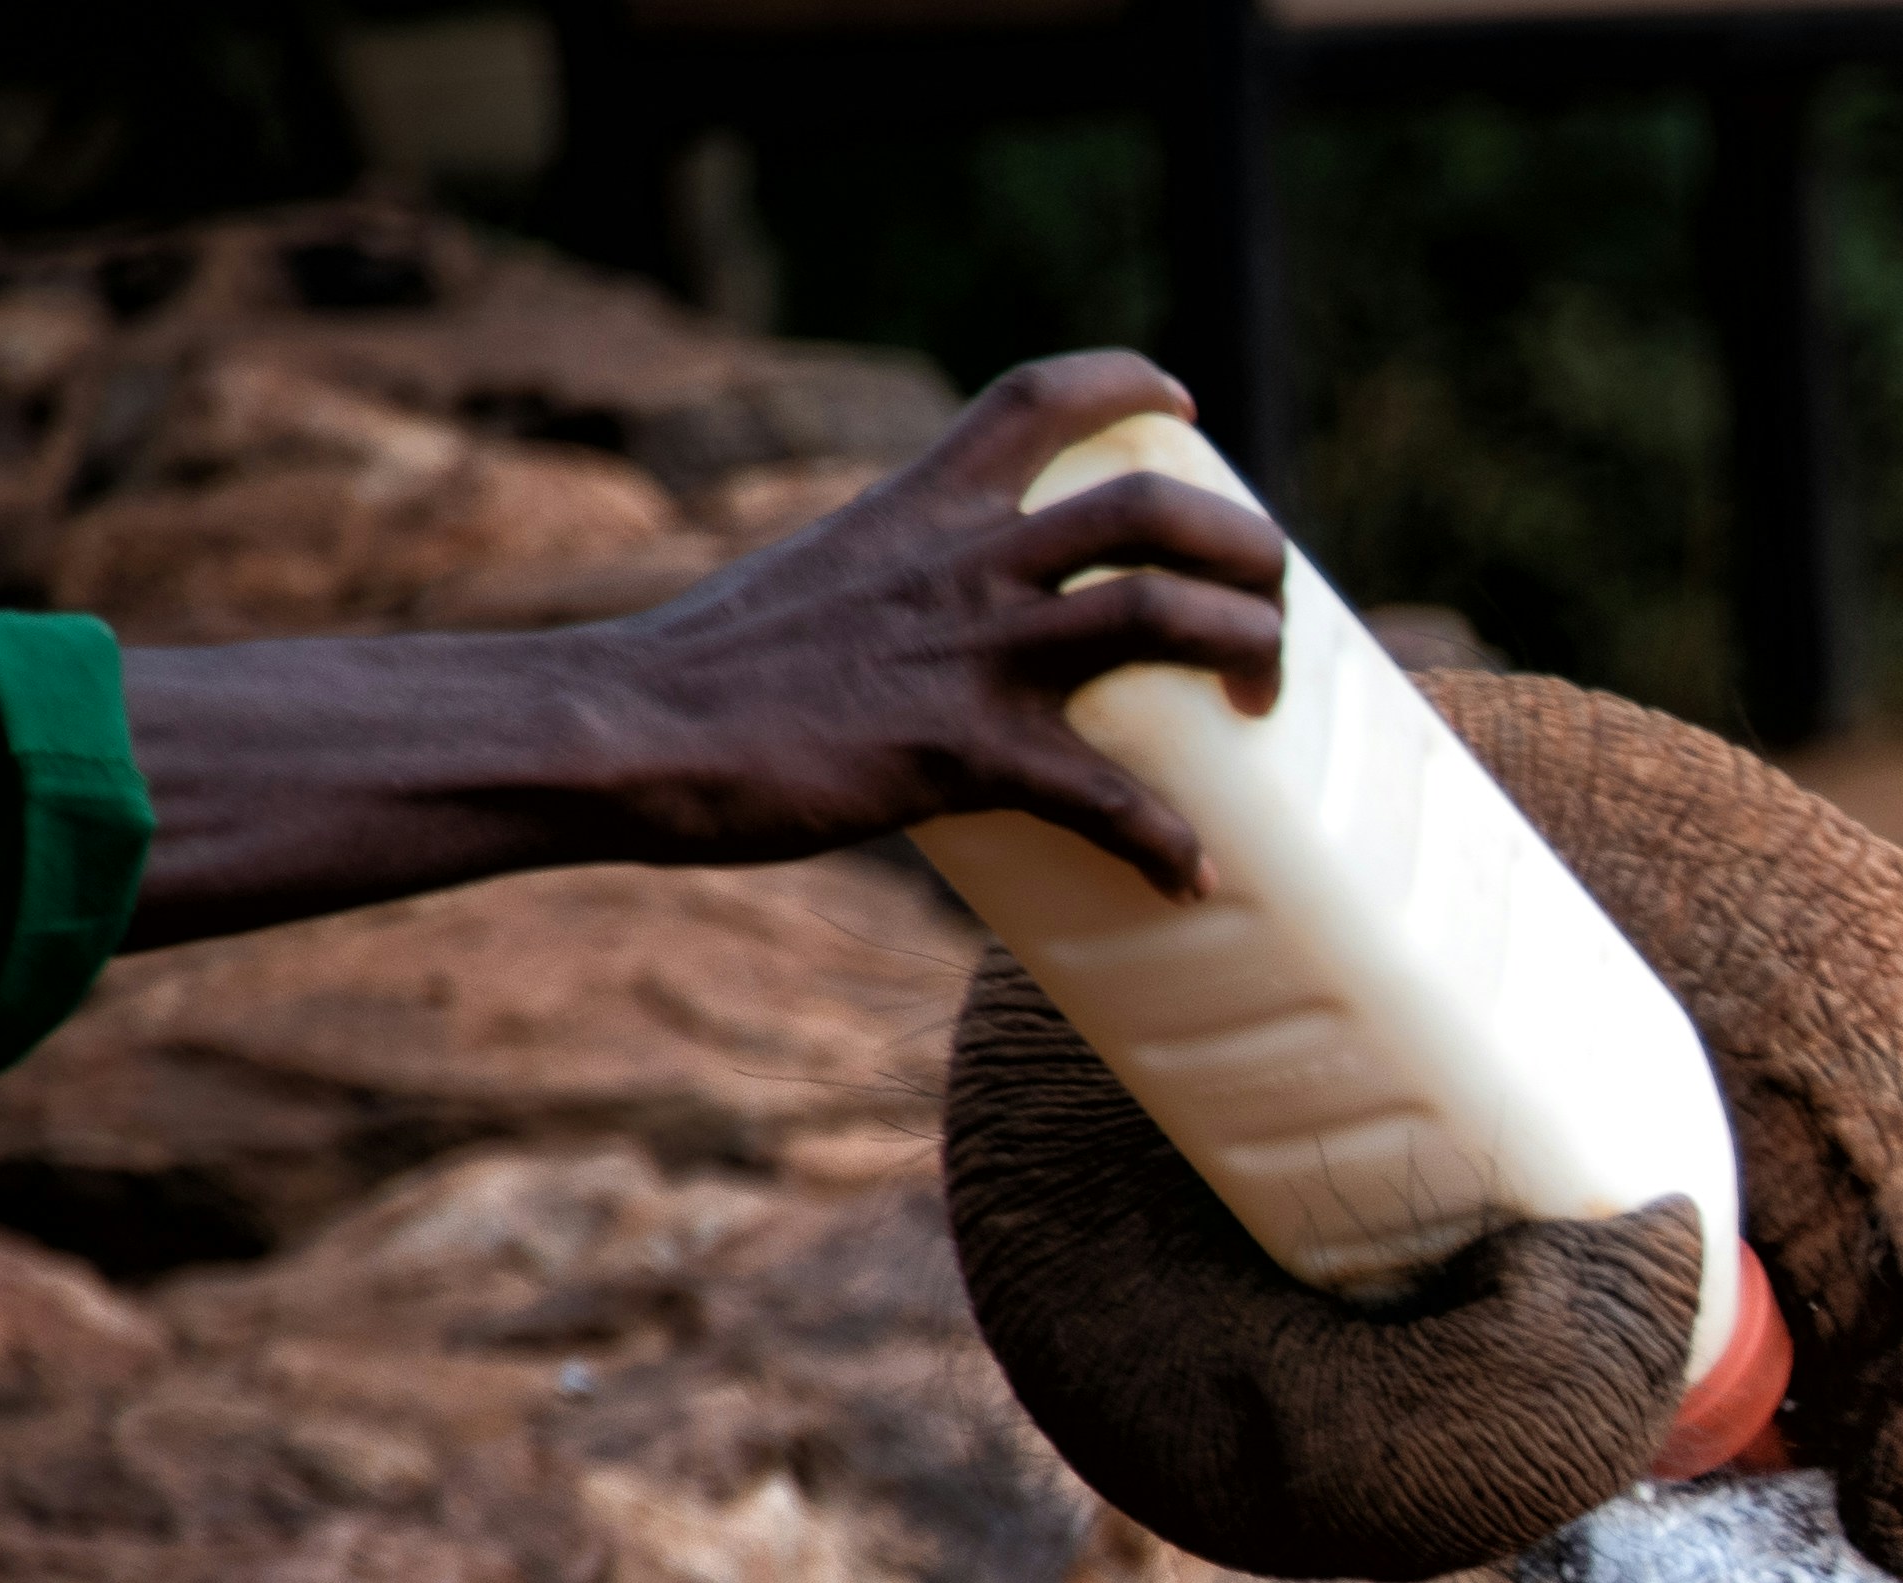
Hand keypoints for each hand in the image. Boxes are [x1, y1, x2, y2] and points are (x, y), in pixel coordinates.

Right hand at [560, 350, 1288, 894]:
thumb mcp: (817, 582)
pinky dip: (1165, 843)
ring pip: (1162, 617)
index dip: (1128, 385)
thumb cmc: (711, 675)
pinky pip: (1104, 798)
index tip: (1185, 407)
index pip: (1040, 396)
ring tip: (1265, 709)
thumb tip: (933, 628)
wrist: (632, 729)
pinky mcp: (961, 753)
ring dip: (1244, 655)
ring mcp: (970, 651)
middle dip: (1244, 548)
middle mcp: (963, 559)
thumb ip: (893, 585)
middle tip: (1270, 605)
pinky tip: (1191, 878)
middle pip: (1152, 508)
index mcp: (919, 504)